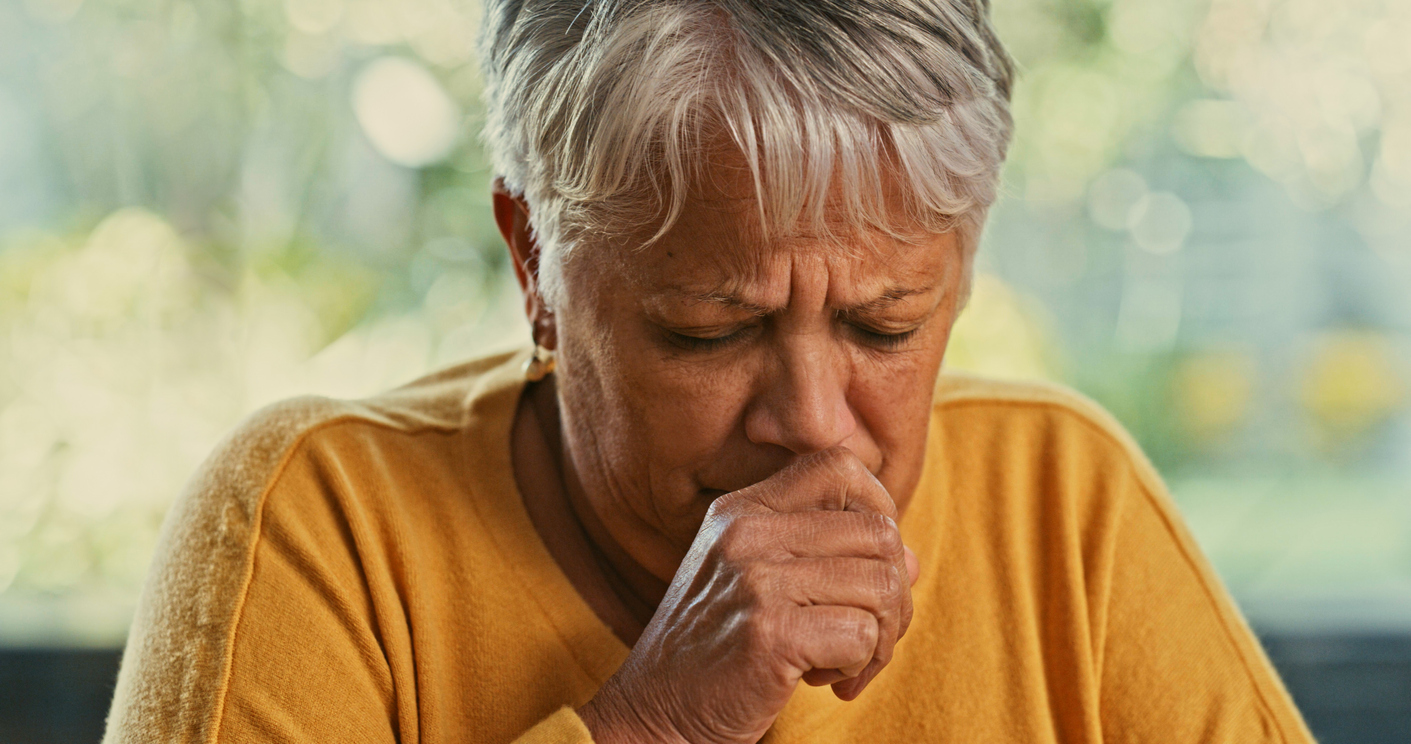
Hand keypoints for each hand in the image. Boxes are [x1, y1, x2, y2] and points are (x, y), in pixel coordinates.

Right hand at [578, 447, 917, 743]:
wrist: (652, 715)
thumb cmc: (714, 653)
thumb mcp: (756, 582)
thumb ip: (826, 557)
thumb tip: (909, 561)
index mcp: (742, 509)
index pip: (839, 465)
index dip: (878, 509)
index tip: (865, 567)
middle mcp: (746, 531)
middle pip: (878, 533)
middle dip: (892, 595)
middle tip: (863, 637)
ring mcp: (755, 579)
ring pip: (883, 585)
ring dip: (880, 638)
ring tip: (840, 664)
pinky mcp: (768, 632)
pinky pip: (863, 634)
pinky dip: (858, 667)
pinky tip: (821, 681)